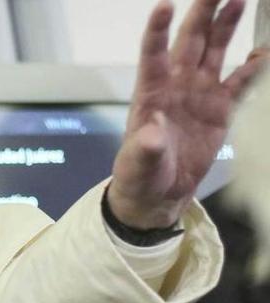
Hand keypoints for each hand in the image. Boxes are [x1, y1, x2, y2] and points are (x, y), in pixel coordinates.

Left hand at [108, 0, 264, 228]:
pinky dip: (253, 67)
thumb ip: (144, 147)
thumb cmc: (139, 174)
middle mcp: (175, 84)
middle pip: (189, 40)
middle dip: (202, 11)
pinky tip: (265, 51)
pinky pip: (239, 82)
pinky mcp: (219, 108)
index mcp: (150, 92)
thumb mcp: (137, 163)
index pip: (152, 54)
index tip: (164, 5)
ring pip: (214, 51)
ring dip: (226, 26)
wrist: (159, 192)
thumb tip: (150, 134)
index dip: (158, 30)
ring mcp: (199, 93)